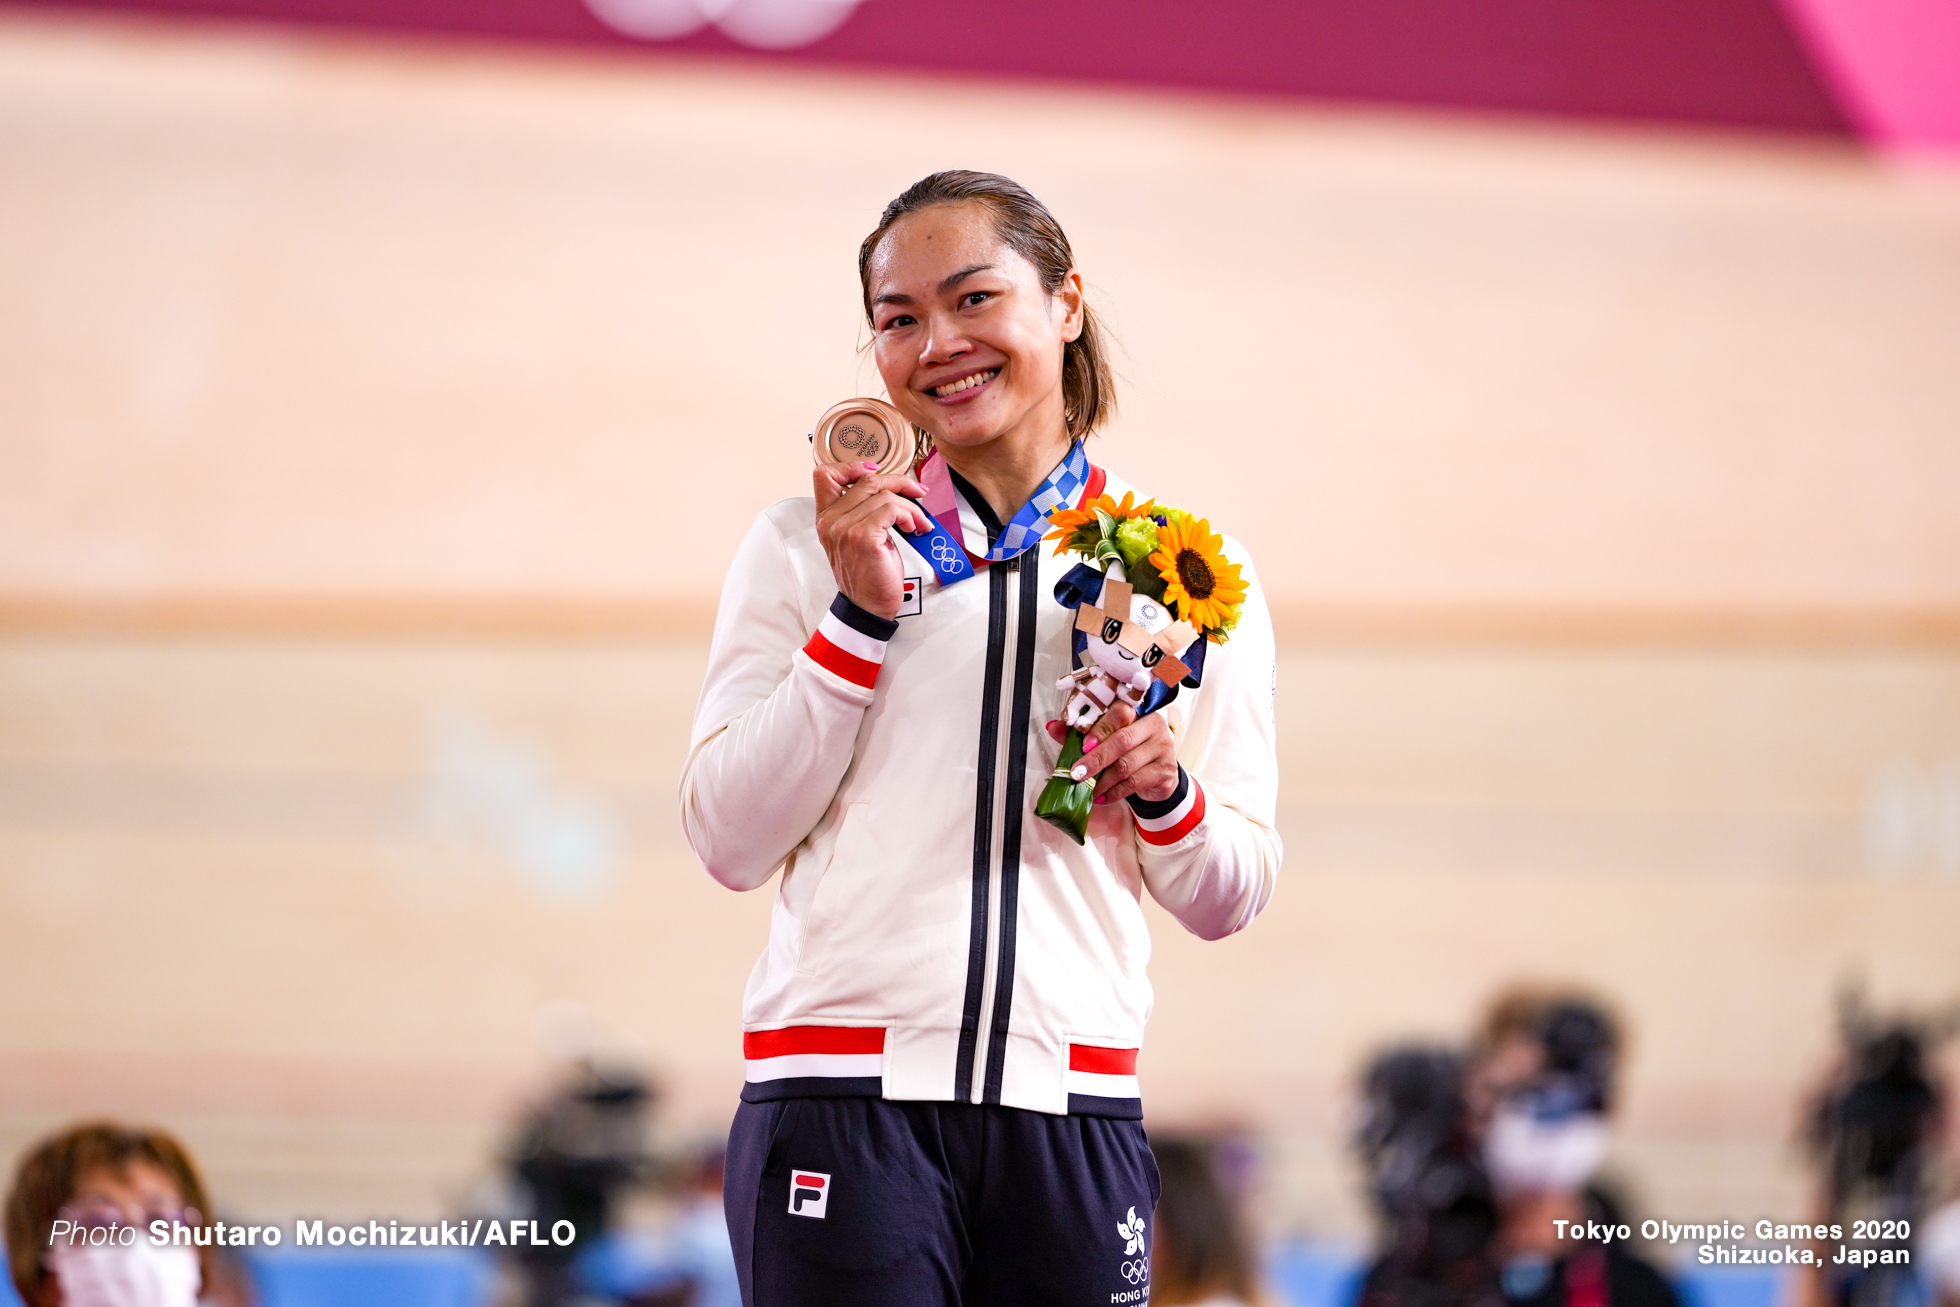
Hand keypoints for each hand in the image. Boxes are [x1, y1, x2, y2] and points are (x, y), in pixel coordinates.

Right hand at [814, 459, 931, 618]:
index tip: (877, 471)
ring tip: (918, 521)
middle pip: (866, 479)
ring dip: (910, 505)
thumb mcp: (859, 536)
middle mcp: (830, 521)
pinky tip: (914, 527)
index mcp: (826, 518)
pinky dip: (910, 515)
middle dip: (899, 482)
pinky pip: (892, 509)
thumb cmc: (868, 574)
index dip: (852, 466)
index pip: (825, 475)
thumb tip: (891, 487)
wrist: (868, 607)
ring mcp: (844, 529)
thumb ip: (863, 511)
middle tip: (918, 492)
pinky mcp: (862, 537)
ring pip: (884, 494)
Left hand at [1043, 703, 1177, 805]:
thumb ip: (1081, 732)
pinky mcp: (1165, 772)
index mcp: (1139, 710)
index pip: (1121, 712)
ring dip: (1102, 780)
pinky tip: (1101, 797)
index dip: (1100, 727)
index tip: (1083, 744)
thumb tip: (1052, 726)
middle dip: (1096, 758)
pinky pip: (1134, 783)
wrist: (1157, 775)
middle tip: (1077, 773)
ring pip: (1127, 765)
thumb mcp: (1106, 738)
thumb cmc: (1129, 751)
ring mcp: (1163, 748)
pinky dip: (1114, 792)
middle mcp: (1155, 725)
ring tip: (1086, 789)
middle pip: (1123, 740)